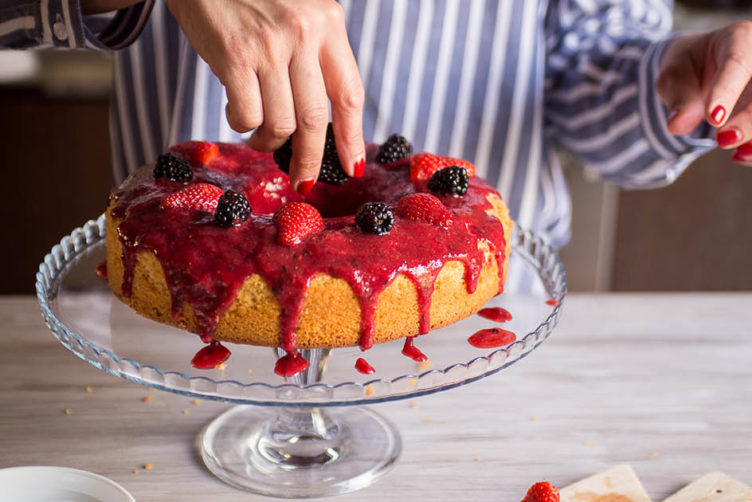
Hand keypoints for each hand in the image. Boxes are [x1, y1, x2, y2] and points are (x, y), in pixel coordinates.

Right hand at [165, 0, 365, 192]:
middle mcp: (304, 34)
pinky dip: (241, 124)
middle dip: (310, 161)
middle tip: (303, 181)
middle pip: (316, 120)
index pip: (349, 93)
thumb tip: (317, 119)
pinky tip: (236, 112)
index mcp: (328, 23)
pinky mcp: (234, 56)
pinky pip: (246, 115)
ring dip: (268, 143)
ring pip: (280, 124)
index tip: (352, 166)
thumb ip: (313, 54)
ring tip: (260, 137)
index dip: (352, 137)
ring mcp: (269, 46)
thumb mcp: (298, 10)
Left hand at [656, 22, 751, 165]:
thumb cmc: (688, 68)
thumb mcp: (673, 76)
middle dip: (750, 119)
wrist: (702, 68)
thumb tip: (679, 125)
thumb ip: (679, 97)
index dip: (726, 92)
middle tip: (722, 140)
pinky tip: (742, 154)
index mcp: (739, 39)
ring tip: (738, 154)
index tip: (713, 119)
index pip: (737, 64)